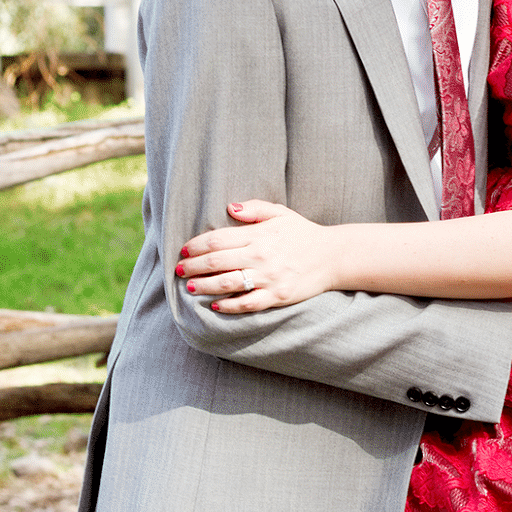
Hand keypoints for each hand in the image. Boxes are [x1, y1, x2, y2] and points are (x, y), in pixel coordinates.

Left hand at [176, 200, 335, 310]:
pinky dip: (229, 305)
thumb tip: (228, 206)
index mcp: (259, 235)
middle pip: (217, 262)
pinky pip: (247, 303)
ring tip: (190, 287)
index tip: (184, 250)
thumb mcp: (280, 213)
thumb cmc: (302, 233)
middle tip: (179, 270)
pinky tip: (215, 304)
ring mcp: (269, 278)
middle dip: (193, 267)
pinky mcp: (277, 296)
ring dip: (204, 286)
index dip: (196, 246)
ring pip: (227, 284)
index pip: (218, 239)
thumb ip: (254, 209)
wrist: (333, 256)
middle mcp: (261, 256)